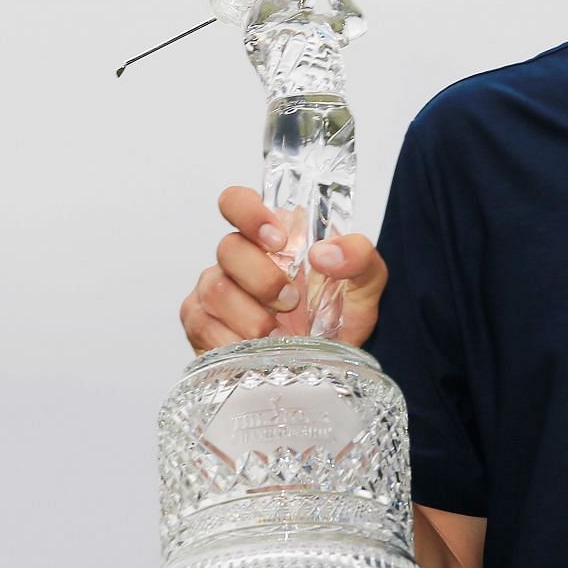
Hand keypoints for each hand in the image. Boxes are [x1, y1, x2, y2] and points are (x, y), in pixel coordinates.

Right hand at [177, 186, 387, 354]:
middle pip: (228, 248)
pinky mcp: (202, 324)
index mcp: (274, 237)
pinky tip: (256, 349)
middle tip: (291, 302)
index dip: (249, 213)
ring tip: (279, 333)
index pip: (237, 202)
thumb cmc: (339, 317)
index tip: (277, 240)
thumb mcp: (365, 284)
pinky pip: (203, 325)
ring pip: (215, 289)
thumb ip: (359, 256)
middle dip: (263, 279)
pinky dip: (234, 340)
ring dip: (252, 315)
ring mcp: (215, 290)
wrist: (324, 366)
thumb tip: (323, 253)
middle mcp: (239, 258)